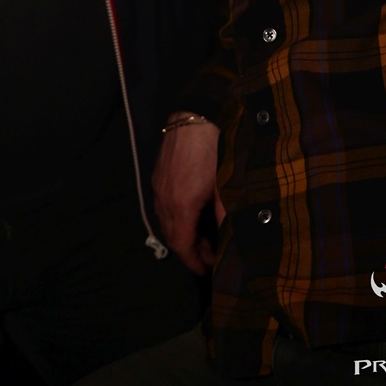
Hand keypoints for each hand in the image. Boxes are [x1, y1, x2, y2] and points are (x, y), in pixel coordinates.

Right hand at [152, 114, 222, 274]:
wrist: (194, 116)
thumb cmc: (213, 149)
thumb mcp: (225, 184)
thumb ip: (225, 214)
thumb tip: (228, 239)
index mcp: (181, 205)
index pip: (182, 245)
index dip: (193, 261)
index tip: (206, 270)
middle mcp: (164, 200)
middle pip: (171, 236)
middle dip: (189, 250)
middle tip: (209, 254)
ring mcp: (158, 187)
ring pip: (165, 222)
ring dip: (182, 234)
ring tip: (202, 235)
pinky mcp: (157, 175)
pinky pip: (162, 206)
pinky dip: (175, 218)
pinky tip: (190, 213)